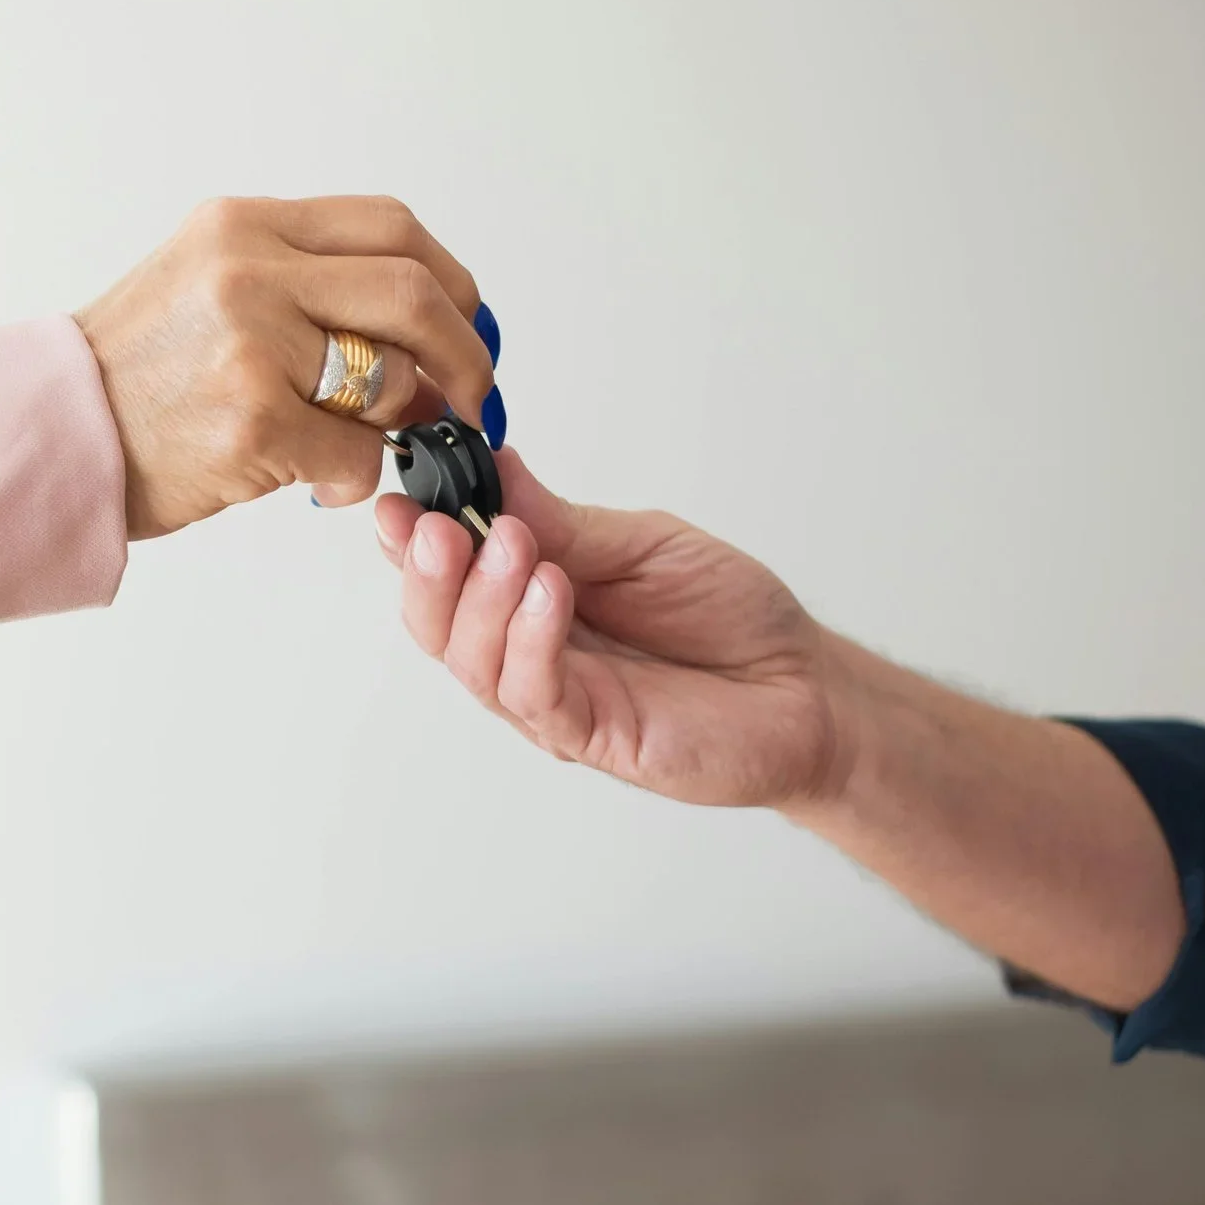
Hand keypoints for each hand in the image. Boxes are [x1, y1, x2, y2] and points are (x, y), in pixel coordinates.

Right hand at [75, 196, 494, 539]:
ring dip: (395, 423)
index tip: (467, 323)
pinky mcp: (252, 423)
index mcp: (245, 227)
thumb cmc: (135, 374)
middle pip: (414, 294)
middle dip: (465, 353)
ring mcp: (251, 347)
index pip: (390, 227)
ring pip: (393, 379)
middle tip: (472, 396)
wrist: (54, 434)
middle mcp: (250, 271)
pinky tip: (316, 478)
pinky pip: (358, 454)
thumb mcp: (210, 285)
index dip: (449, 280)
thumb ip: (307, 288)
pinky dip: (354, 477)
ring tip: (353, 439)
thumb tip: (426, 334)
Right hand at [377, 449, 843, 812]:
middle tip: (439, 527)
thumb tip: (496, 469)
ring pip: (473, 662)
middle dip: (428, 573)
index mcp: (530, 594)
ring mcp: (552, 697)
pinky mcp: (587, 735)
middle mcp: (526, 650)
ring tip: (512, 546)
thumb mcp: (644, 544)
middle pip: (438, 624)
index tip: (401, 499)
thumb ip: (566, 522)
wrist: (803, 685)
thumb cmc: (729, 617)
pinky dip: (530, 640)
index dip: (415, 536)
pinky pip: (534, 693)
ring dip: (480, 599)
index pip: (450, 569)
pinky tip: (550, 592)